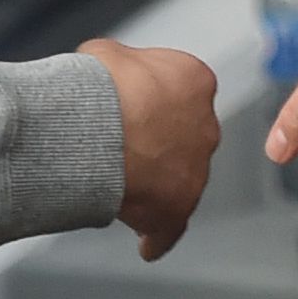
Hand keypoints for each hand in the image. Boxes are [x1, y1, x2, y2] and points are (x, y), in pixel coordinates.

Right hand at [84, 37, 221, 258]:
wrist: (92, 129)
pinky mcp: (177, 208)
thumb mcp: (110, 54)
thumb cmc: (98, 87)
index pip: (182, 93)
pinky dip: (158, 236)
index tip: (135, 111)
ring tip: (120, 189)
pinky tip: (147, 245)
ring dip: (155, 185)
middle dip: (159, 145)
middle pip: (184, 138)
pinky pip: (170, 228)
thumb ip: (126, 67)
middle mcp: (205, 126)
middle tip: (125, 149)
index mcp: (195, 81)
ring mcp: (195, 170)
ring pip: (178, 181)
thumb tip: (113, 70)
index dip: (154, 103)